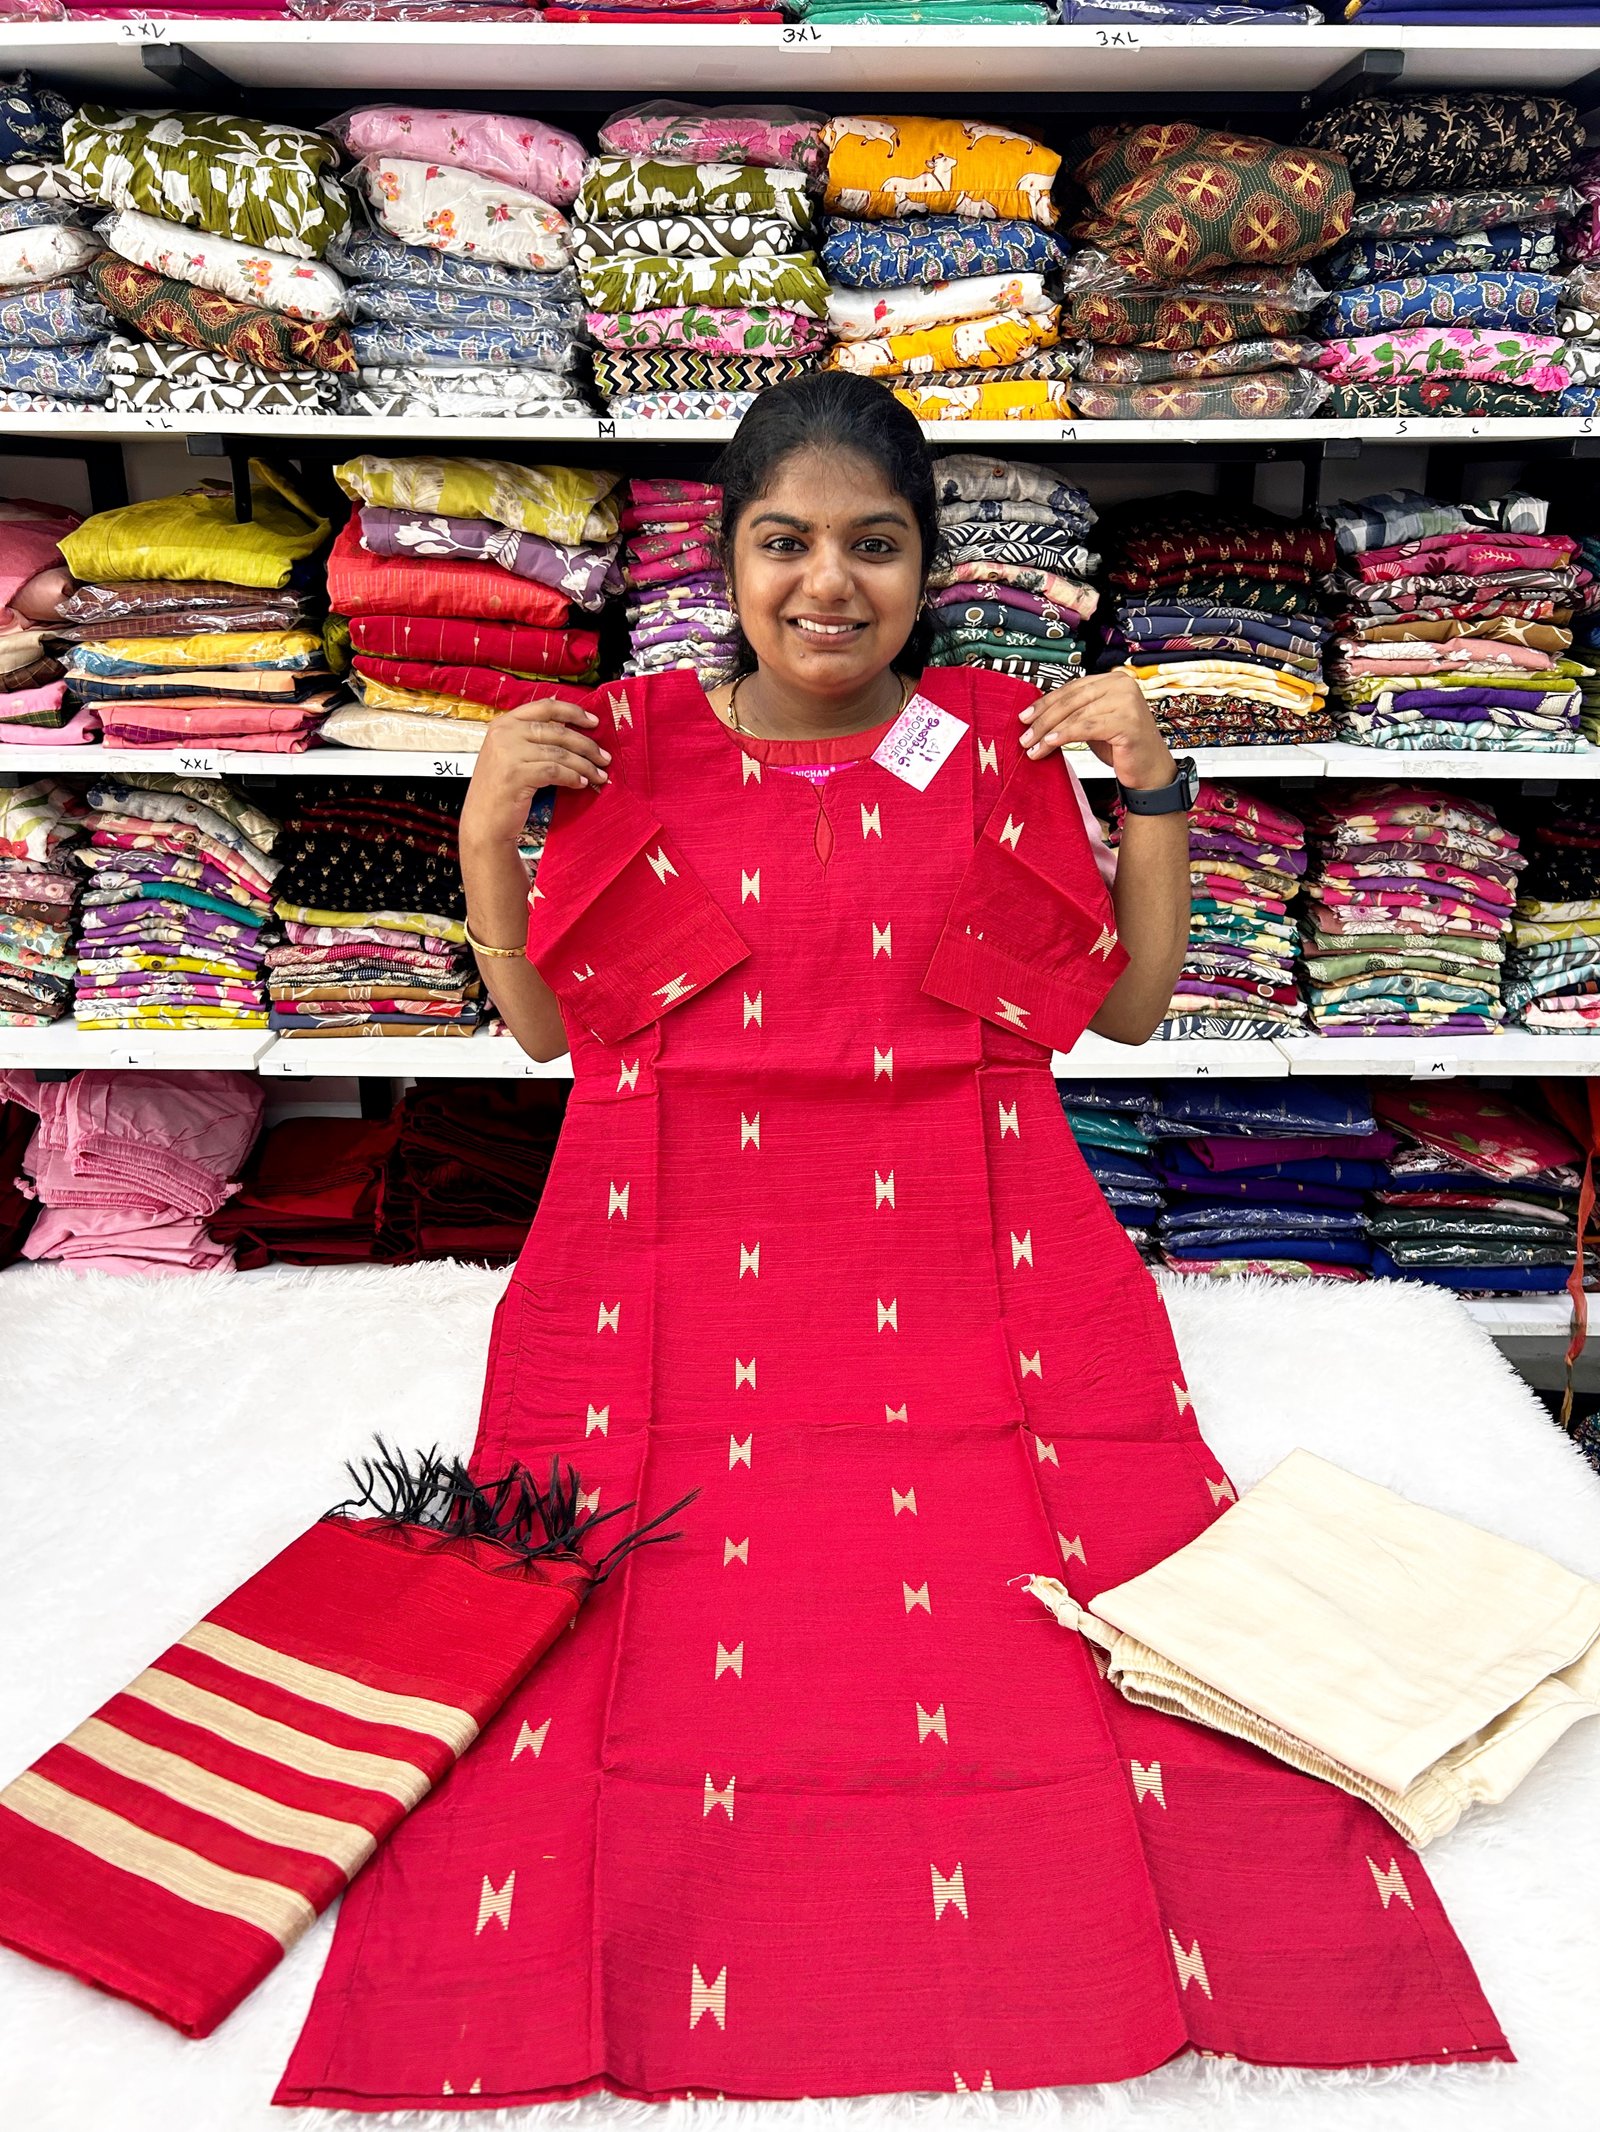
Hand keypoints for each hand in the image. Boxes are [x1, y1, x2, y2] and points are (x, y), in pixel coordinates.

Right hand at [460, 697, 610, 850]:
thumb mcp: (510, 755)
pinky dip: (572, 777)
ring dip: (584, 765)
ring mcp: (508, 753)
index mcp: (504, 723)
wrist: (483, 822)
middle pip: (557, 732)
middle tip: (604, 757)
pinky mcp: (515, 774)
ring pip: (559, 753)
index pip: (545, 707)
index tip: (594, 722)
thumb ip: (531, 738)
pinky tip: (582, 783)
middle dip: (586, 745)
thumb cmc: (502, 790)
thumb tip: (572, 729)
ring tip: (598, 774)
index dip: (573, 712)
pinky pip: (554, 771)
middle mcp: (504, 733)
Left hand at [1020, 670, 1175, 789]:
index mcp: (1113, 679)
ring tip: (1032, 746)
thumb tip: (1037, 714)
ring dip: (1049, 731)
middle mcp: (1122, 685)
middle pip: (1072, 700)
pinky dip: (1065, 735)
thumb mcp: (1094, 723)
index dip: (1045, 702)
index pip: (1072, 688)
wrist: (1150, 770)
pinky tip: (1050, 743)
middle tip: (1024, 735)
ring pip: (1077, 714)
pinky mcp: (1128, 722)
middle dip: (1043, 718)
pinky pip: (1087, 727)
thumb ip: (1074, 712)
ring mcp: (1127, 702)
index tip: (1025, 716)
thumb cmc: (1122, 746)